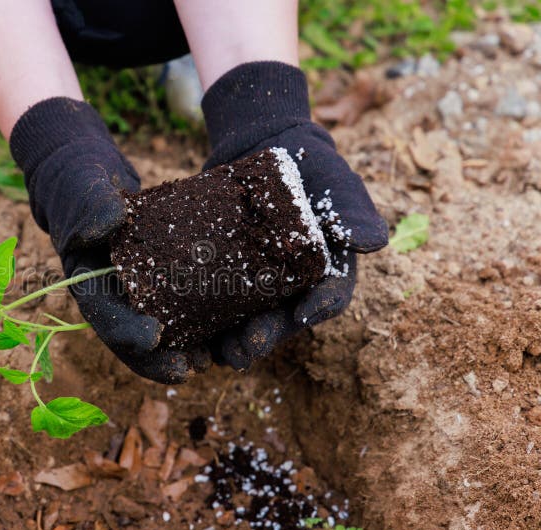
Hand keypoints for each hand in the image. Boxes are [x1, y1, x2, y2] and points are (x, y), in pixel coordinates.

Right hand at [10, 97, 209, 382]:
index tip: (154, 338)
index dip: (127, 331)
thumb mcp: (80, 189)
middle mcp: (111, 293)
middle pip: (132, 337)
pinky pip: (178, 305)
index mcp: (87, 281)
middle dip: (158, 358)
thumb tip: (111, 221)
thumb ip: (91, 206)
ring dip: (183, 349)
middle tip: (189, 369)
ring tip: (212, 360)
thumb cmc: (78, 182)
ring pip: (159, 329)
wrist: (88, 175)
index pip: (104, 315)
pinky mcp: (159, 278)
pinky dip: (198, 322)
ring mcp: (135, 289)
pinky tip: (224, 331)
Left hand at [200, 62, 388, 369]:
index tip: (303, 316)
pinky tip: (188, 332)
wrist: (265, 147)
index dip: (317, 308)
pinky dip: (206, 320)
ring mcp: (260, 283)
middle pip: (284, 319)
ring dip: (236, 341)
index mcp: (328, 270)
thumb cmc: (310, 166)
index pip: (329, 295)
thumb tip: (371, 241)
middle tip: (248, 348)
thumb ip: (352, 210)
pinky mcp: (228, 274)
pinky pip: (219, 302)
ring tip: (219, 353)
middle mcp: (294, 285)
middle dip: (267, 336)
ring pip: (250, 320)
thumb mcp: (336, 182)